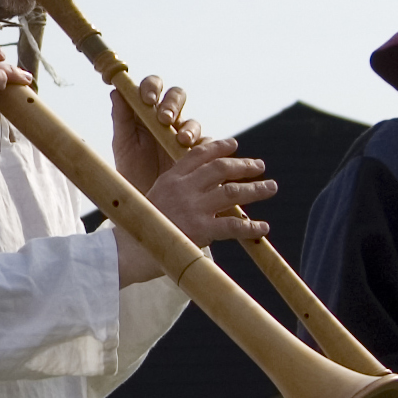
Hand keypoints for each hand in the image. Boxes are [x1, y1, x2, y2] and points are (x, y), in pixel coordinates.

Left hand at [113, 75, 202, 192]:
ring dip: (188, 128)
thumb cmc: (131, 170)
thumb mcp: (123, 144)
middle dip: (172, 104)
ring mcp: (183, 135)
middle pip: (177, 97)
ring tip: (182, 141)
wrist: (146, 201)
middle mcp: (167, 120)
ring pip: (192, 121)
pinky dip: (204, 146)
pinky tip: (196, 154)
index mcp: (146, 112)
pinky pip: (207, 144)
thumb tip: (116, 91)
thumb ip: (121, 118)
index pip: (152, 87)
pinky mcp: (198, 153)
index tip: (147, 99)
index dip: (152, 87)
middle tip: (165, 119)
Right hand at [113, 136, 274, 285]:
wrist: (127, 252)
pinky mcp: (199, 229)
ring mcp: (192, 208)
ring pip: (231, 192)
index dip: (219, 147)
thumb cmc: (139, 230)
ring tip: (271, 187)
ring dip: (255, 189)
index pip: (198, 154)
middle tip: (260, 166)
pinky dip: (250, 226)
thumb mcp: (152, 201)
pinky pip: (232, 225)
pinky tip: (263, 227)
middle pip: (220, 168)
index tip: (234, 144)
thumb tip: (195, 192)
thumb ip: (173, 193)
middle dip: (243, 165)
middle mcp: (183, 188)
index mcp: (170, 179)